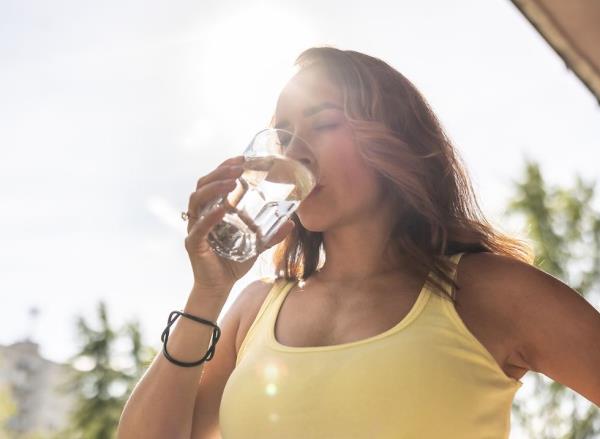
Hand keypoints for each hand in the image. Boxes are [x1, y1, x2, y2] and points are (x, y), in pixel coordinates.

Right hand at [184, 155, 294, 293]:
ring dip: (214, 187)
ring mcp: (194, 227)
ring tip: (231, 181)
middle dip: (219, 172)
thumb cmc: (233, 263)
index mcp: (212, 210)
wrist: (219, 287)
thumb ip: (271, 234)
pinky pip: (200, 225)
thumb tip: (291, 222)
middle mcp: (200, 215)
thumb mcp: (256, 245)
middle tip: (238, 166)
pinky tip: (224, 208)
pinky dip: (211, 215)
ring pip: (197, 199)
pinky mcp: (193, 243)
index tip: (242, 158)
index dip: (225, 167)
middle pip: (203, 184)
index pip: (214, 181)